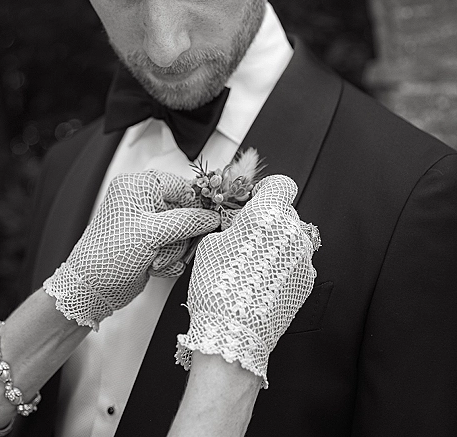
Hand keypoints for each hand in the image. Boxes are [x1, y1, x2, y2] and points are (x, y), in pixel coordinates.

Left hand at [43, 170, 219, 329]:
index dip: (193, 206)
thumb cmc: (109, 255)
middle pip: (185, 212)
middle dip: (179, 236)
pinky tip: (153, 267)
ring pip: (183, 234)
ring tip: (153, 259)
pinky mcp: (151, 244)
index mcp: (137, 186)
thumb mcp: (151, 233)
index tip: (202, 222)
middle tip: (164, 246)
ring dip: (172, 252)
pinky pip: (175, 249)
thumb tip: (212, 217)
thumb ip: (186, 222)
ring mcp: (147, 225)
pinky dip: (169, 261)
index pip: (180, 186)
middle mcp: (142, 202)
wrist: (91, 290)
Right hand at [176, 174, 319, 386]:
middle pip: (285, 211)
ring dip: (276, 242)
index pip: (282, 184)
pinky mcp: (306, 281)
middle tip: (245, 235)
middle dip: (268, 219)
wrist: (233, 334)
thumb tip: (239, 222)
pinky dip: (282, 264)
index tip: (255, 199)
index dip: (267, 189)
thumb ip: (232, 224)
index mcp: (267, 214)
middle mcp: (291, 231)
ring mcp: (303, 257)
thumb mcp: (212, 243)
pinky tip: (262, 279)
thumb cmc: (218, 287)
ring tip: (252, 263)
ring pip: (292, 237)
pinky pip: (296, 260)